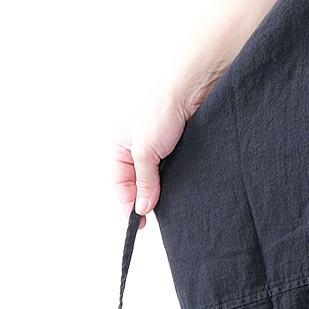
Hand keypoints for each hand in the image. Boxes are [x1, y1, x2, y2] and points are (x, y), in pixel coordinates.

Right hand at [112, 78, 208, 228]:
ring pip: (155, 175)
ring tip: (170, 201)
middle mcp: (134, 145)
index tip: (140, 220)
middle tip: (156, 214)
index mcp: (118, 146)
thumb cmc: (160, 109)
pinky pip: (170, 167)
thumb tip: (142, 208)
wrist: (190, 87)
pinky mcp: (175, 142)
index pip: (120, 184)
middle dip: (145, 197)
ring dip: (161, 187)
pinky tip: (181, 183)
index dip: (129, 203)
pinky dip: (174, 177)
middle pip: (137, 181)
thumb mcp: (146, 151)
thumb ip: (144, 181)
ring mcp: (155, 144)